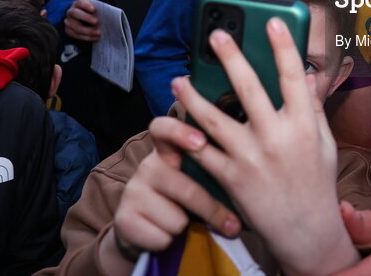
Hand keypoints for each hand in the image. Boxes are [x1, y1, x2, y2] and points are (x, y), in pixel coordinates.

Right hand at [64, 0, 100, 41]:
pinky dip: (86, 37)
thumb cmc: (90, 13)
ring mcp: (68, 21)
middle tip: (97, 22)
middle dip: (87, 18)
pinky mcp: (69, 30)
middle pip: (76, 14)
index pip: (80, 3)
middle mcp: (71, 12)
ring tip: (98, 33)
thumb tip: (108, 14)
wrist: (80, 18)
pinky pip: (76, 35)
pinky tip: (95, 37)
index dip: (86, 6)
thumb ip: (98, 10)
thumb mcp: (93, 9)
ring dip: (87, 31)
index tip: (94, 10)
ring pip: (75, 27)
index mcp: (77, 4)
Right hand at [110, 116, 241, 260]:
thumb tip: (247, 175)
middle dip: (211, 209)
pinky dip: (169, 242)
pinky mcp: (123, 218)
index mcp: (167, 151)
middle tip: (233, 225)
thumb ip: (211, 169)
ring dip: (187, 228)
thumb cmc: (182, 200)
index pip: (164, 128)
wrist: (144, 230)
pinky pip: (162, 237)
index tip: (201, 141)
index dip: (180, 132)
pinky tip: (166, 235)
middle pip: (184, 187)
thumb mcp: (195, 180)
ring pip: (177, 217)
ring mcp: (132, 191)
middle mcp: (147, 167)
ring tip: (185, 224)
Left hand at [172, 18, 358, 275]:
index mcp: (303, 125)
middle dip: (231, 57)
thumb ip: (314, 108)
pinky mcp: (230, 177)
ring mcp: (250, 157)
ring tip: (180, 79)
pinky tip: (175, 120)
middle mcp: (276, 137)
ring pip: (214, 118)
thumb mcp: (324, 143)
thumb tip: (311, 75)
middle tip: (216, 35)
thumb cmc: (316, 184)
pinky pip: (202, 151)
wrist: (304, 231)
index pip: (293, 77)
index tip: (272, 21)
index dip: (283, 46)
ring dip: (193, 96)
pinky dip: (186, 136)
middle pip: (249, 88)